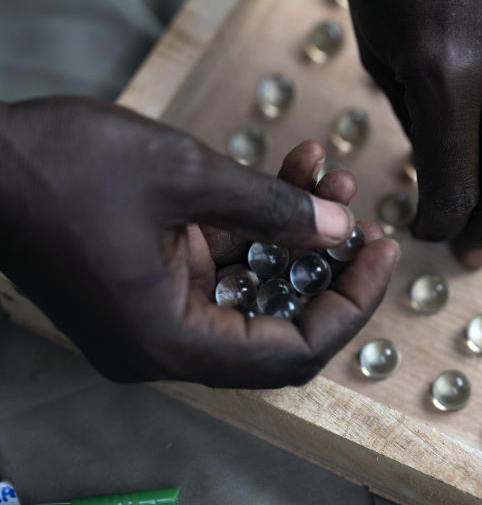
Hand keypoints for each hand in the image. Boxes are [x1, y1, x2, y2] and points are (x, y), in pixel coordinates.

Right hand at [0, 97, 400, 387]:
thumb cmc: (61, 167)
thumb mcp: (185, 176)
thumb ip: (271, 207)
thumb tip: (339, 226)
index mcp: (170, 342)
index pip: (291, 353)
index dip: (350, 306)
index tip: (382, 253)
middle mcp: (164, 341)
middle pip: (279, 322)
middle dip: (328, 263)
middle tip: (366, 218)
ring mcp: (156, 309)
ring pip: (254, 282)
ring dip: (297, 229)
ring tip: (331, 172)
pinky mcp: (149, 277)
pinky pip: (223, 258)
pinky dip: (258, 219)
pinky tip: (294, 168)